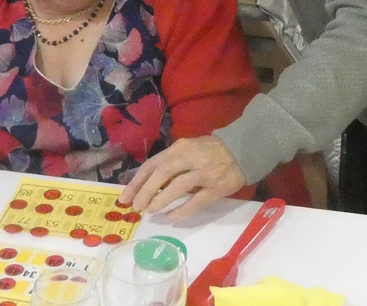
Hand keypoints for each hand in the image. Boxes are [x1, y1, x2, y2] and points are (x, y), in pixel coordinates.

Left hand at [119, 136, 246, 221]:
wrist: (241, 150)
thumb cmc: (208, 151)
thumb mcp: (186, 150)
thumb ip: (169, 164)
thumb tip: (145, 185)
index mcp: (179, 148)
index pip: (152, 164)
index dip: (137, 181)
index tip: (125, 196)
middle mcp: (190, 158)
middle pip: (162, 173)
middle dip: (145, 191)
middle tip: (136, 206)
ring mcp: (204, 173)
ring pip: (178, 186)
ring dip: (161, 199)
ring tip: (150, 211)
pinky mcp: (216, 187)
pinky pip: (196, 201)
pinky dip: (182, 210)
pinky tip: (170, 218)